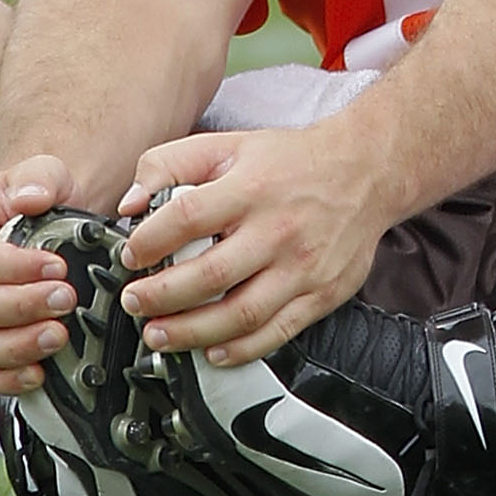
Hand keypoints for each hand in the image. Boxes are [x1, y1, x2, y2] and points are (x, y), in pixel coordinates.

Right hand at [0, 155, 79, 397]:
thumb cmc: (39, 199)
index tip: (58, 266)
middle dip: (22, 306)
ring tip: (59, 336)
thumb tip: (30, 199)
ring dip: (18, 346)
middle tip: (66, 299)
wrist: (44, 226)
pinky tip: (40, 373)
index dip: (14, 268)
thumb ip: (38, 177)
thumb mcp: (43, 173)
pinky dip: (8, 380)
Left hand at [111, 121, 390, 366]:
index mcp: (251, 187)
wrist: (365, 171)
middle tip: (134, 303)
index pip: (186, 217)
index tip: (130, 256)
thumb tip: (129, 203)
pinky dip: (240, 349)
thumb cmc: (291, 161)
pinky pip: (276, 332)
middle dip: (161, 297)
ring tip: (158, 334)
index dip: (149, 242)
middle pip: (209, 275)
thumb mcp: (229, 145)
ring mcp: (302, 266)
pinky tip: (212, 351)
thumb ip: (171, 163)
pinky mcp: (321, 294)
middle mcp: (277, 230)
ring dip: (192, 332)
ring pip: (240, 313)